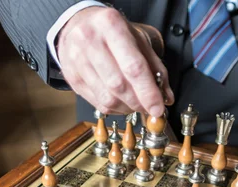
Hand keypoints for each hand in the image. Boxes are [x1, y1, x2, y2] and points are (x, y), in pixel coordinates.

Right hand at [57, 6, 173, 116]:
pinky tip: (121, 103)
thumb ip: (154, 67)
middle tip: (148, 108)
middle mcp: (90, 41)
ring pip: (107, 98)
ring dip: (126, 107)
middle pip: (118, 85)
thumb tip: (165, 96)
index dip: (148, 92)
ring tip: (135, 104)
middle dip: (138, 102)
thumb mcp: (136, 39)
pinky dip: (114, 108)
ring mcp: (77, 60)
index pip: (133, 66)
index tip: (158, 108)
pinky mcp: (72, 78)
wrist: (76, 25)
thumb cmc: (110, 32)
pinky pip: (97, 103)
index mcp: (111, 25)